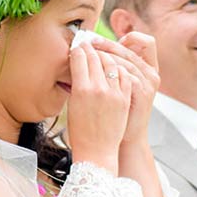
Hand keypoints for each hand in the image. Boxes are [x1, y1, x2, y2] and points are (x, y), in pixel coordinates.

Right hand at [67, 42, 132, 172]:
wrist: (97, 151)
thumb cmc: (80, 132)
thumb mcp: (72, 105)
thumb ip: (77, 84)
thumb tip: (80, 67)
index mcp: (81, 89)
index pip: (79, 57)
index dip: (78, 49)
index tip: (77, 46)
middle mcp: (99, 88)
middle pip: (95, 57)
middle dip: (91, 49)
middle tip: (88, 45)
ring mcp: (114, 93)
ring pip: (111, 63)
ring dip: (106, 56)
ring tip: (102, 55)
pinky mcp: (125, 98)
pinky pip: (124, 75)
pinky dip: (119, 68)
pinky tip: (115, 68)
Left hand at [90, 33, 159, 146]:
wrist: (120, 139)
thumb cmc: (114, 114)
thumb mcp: (118, 87)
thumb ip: (115, 68)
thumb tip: (95, 48)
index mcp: (149, 69)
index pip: (145, 42)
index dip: (128, 37)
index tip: (106, 39)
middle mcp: (151, 74)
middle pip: (130, 48)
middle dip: (106, 43)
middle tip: (88, 40)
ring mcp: (148, 83)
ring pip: (125, 59)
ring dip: (103, 54)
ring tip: (86, 51)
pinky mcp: (141, 92)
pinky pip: (124, 73)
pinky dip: (107, 68)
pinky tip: (93, 68)